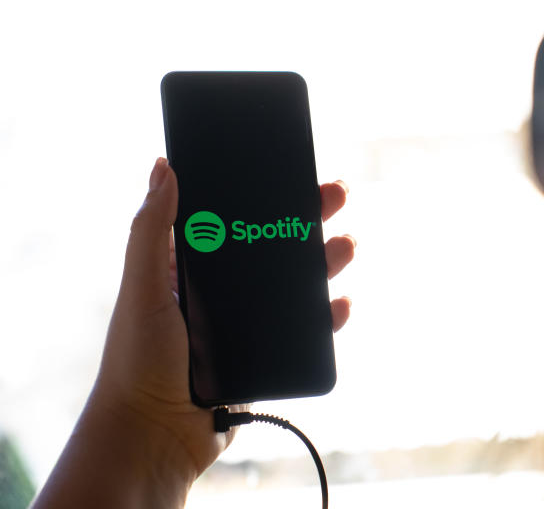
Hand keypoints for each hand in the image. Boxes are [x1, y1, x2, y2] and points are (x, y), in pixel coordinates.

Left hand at [33, 158, 355, 507]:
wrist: (156, 436)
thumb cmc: (137, 361)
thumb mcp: (142, 288)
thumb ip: (152, 229)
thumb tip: (163, 168)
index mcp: (192, 265)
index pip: (234, 217)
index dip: (264, 192)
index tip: (292, 170)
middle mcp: (224, 290)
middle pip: (274, 243)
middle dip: (308, 217)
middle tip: (336, 195)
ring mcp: (249, 322)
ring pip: (297, 282)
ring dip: (327, 259)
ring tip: (346, 246)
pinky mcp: (269, 353)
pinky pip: (307, 329)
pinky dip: (329, 315)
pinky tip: (341, 303)